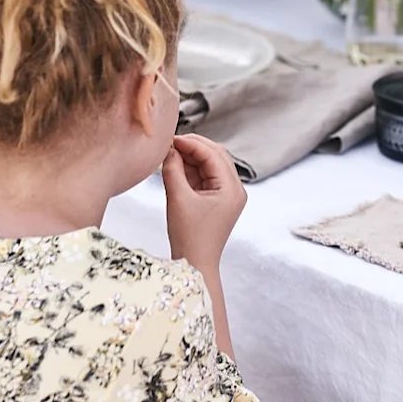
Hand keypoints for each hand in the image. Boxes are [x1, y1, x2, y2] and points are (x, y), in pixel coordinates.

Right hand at [162, 134, 245, 269]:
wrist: (195, 265)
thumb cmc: (189, 237)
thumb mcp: (178, 199)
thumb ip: (173, 170)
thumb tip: (168, 149)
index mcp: (232, 188)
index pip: (213, 155)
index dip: (192, 143)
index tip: (172, 138)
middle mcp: (235, 189)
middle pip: (215, 156)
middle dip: (193, 147)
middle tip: (170, 142)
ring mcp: (227, 195)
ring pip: (210, 166)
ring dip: (191, 158)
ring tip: (170, 153)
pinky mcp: (218, 201)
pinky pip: (206, 178)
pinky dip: (191, 170)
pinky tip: (175, 165)